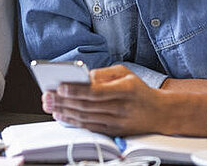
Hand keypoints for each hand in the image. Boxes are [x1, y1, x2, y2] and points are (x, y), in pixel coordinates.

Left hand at [41, 64, 166, 135]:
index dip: (77, 90)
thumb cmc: (138, 89)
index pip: (97, 91)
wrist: (160, 112)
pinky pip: (90, 127)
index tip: (60, 87)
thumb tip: (82, 76)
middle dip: (64, 101)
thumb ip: (103, 74)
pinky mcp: (114, 132)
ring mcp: (118, 122)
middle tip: (47, 96)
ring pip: (86, 118)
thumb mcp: (125, 73)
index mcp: (126, 89)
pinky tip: (61, 115)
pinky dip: (73, 122)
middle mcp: (122, 107)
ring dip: (65, 111)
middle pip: (87, 106)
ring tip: (49, 105)